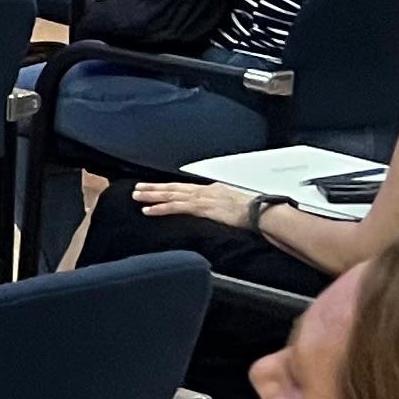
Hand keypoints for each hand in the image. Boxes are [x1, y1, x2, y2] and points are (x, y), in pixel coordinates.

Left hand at [131, 179, 262, 230]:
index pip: (183, 188)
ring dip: (152, 196)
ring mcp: (201, 198)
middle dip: (154, 188)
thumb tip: (216, 208)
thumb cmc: (252, 210)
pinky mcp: (201, 208)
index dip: (166, 187)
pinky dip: (161, 208)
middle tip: (137, 188)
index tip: (153, 187)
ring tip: (137, 197)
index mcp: (210, 189)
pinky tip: (149, 210)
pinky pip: (177, 207)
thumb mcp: (232, 204)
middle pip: (173, 188)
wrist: (260, 212)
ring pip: (171, 195)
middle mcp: (203, 191)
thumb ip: (220, 204)